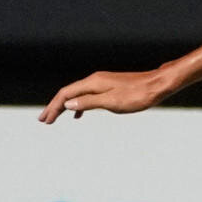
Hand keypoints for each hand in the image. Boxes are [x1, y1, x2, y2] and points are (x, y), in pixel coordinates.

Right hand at [38, 69, 173, 122]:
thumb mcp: (112, 102)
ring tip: (55, 118)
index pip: (66, 94)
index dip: (53, 107)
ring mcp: (102, 83)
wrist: (158, 85)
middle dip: (55, 107)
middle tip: (44, 120)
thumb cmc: (138, 95)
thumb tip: (68, 105)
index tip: (45, 120)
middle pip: (68, 93)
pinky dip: (79, 105)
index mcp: (93, 83)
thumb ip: (89, 103)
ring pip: (77, 94)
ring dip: (65, 106)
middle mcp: (95, 80)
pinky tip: (78, 115)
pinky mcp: (110, 87)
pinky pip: (88, 96)